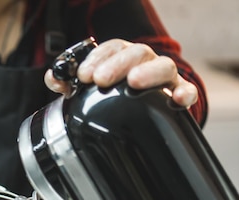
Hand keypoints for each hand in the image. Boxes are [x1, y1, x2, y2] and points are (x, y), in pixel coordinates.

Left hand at [45, 39, 198, 107]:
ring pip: (163, 66)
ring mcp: (164, 78)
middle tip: (99, 80)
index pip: (112, 48)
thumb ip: (69, 83)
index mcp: (122, 57)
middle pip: (136, 53)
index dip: (97, 59)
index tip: (83, 74)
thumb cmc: (114, 95)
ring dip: (148, 72)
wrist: (143, 112)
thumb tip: (52, 78)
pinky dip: (185, 93)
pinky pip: (186, 90)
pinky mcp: (178, 94)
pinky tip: (178, 99)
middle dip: (117, 64)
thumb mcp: (89, 89)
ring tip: (133, 81)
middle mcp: (144, 63)